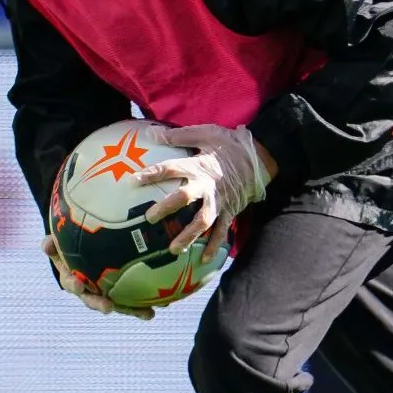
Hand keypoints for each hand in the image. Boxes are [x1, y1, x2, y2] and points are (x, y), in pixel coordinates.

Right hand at [41, 232, 152, 319]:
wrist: (84, 248)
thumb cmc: (70, 244)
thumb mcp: (59, 241)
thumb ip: (51, 243)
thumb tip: (46, 244)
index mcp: (73, 279)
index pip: (72, 283)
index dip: (74, 285)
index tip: (77, 284)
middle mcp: (90, 290)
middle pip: (94, 300)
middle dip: (100, 304)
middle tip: (108, 308)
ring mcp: (107, 293)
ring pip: (118, 304)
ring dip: (132, 310)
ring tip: (147, 314)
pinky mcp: (123, 292)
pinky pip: (134, 299)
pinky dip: (145, 305)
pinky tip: (163, 306)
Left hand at [135, 125, 272, 261]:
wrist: (259, 157)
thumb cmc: (229, 144)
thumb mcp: (205, 133)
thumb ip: (178, 136)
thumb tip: (151, 132)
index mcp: (199, 166)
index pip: (171, 168)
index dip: (152, 174)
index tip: (133, 181)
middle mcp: (208, 186)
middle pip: (185, 197)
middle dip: (167, 208)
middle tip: (149, 218)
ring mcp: (219, 201)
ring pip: (202, 221)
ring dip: (188, 236)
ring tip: (173, 250)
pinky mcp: (229, 211)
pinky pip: (221, 231)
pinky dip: (213, 246)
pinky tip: (204, 260)